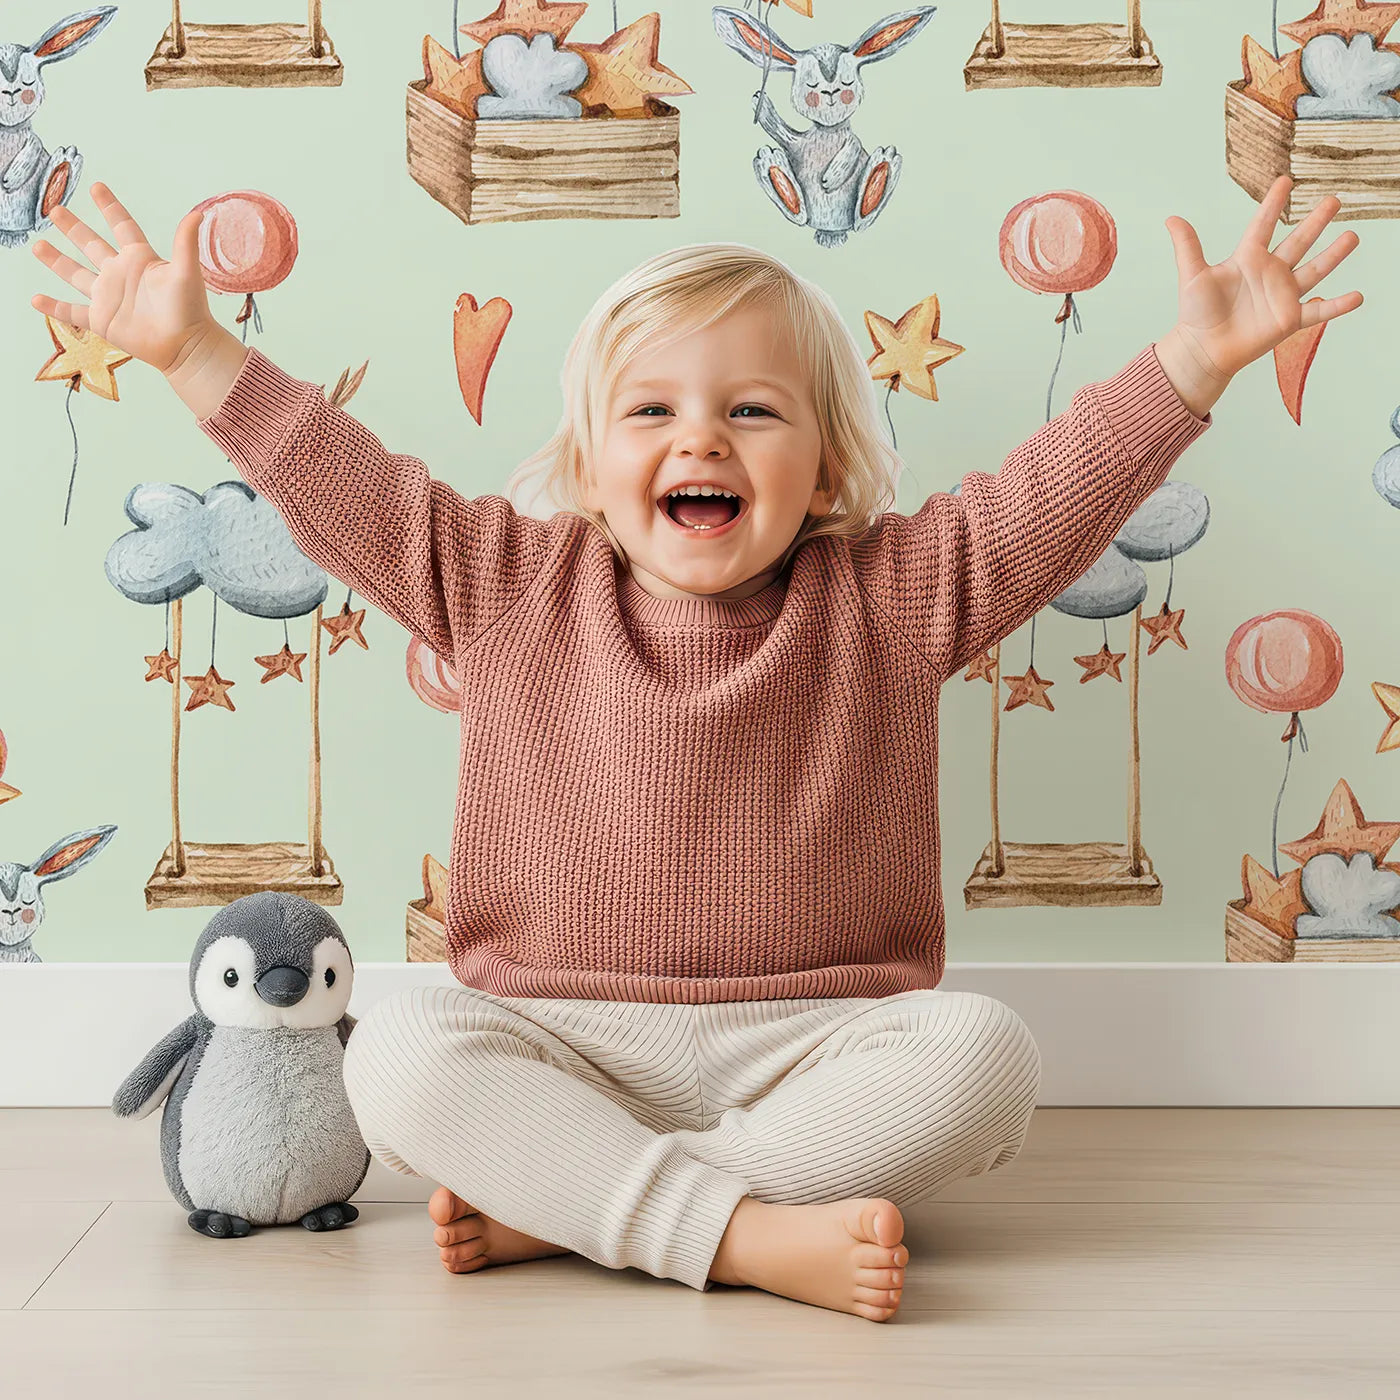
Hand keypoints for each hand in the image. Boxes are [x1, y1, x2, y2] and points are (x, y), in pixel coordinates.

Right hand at [30, 182, 221, 376]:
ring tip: (37, 245)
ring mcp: (108, 297)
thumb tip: (197, 214)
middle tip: (54, 209)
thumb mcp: (186, 272)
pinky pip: (72, 312)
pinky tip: (36, 299)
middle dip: (73, 228)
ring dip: (56, 261)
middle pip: (91, 245)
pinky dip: (53, 307)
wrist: (185, 347)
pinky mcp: (102, 320)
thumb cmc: (189, 309)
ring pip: (75, 274)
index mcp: (139, 259)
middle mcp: (120, 274)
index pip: (121, 226)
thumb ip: (185, 243)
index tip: (96, 187)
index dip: (109, 207)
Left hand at [1155, 175, 1362, 416]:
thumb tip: (1171, 218)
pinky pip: (1319, 311)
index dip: (1273, 203)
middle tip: (1333, 200)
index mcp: (1247, 259)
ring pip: (1315, 270)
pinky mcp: (1289, 319)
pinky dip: (1338, 306)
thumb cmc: (1196, 313)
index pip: (1263, 225)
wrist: (1202, 349)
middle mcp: (1269, 273)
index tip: (1285, 180)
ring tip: (1352, 236)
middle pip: (1298, 242)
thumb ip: (1187, 247)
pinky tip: (1358, 296)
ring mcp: (1282, 295)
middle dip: (1316, 221)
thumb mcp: (1192, 276)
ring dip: (1334, 255)